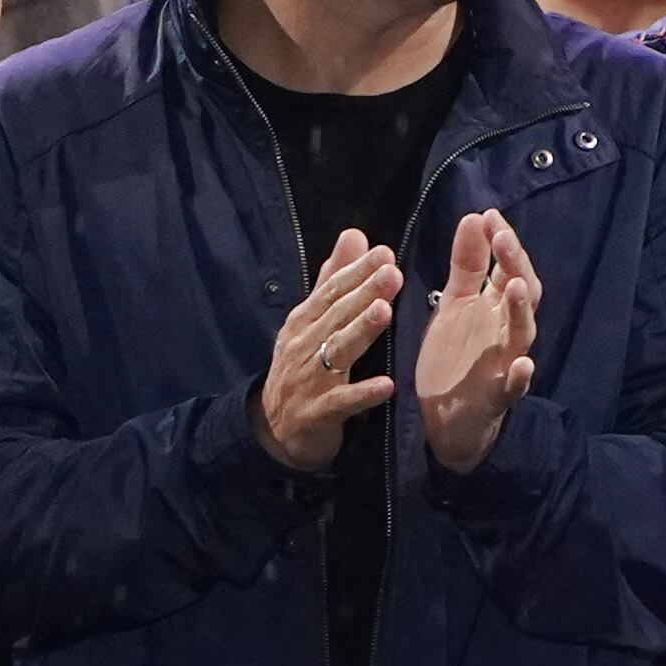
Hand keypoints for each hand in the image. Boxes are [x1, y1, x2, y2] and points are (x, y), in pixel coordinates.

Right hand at [259, 229, 402, 470]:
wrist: (274, 430)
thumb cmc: (302, 369)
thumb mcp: (312, 323)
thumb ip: (334, 280)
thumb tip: (354, 236)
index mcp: (304, 322)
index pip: (331, 291)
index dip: (356, 272)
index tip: (384, 253)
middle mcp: (304, 346)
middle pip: (336, 315)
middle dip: (364, 292)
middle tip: (392, 272)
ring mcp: (310, 379)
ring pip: (337, 351)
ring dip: (361, 331)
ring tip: (385, 311)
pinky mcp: (318, 413)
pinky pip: (343, 402)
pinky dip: (364, 393)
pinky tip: (387, 385)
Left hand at [412, 207, 539, 472]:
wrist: (447, 417)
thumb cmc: (456, 357)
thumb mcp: (456, 303)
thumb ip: (467, 264)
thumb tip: (475, 217)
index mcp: (496, 306)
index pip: (509, 267)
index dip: (503, 242)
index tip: (489, 215)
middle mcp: (507, 330)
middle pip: (524, 293)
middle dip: (514, 264)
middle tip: (502, 237)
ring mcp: (507, 361)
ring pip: (523, 333)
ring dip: (522, 311)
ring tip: (517, 286)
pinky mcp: (498, 395)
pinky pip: (515, 386)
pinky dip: (521, 376)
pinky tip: (524, 365)